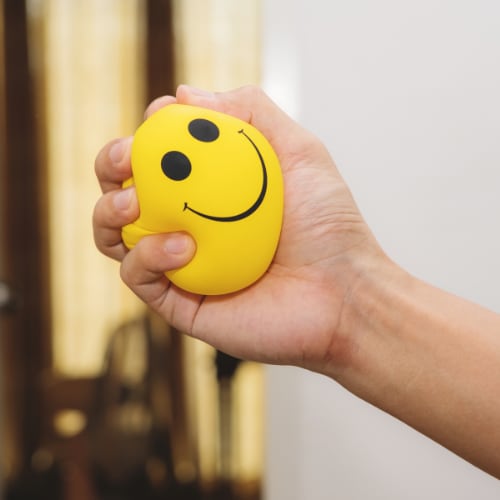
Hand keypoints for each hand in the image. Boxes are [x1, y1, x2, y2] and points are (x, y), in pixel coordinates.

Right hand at [93, 85, 384, 373]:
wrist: (343, 294)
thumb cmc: (329, 225)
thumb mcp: (297, 151)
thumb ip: (251, 113)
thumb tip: (184, 94)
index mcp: (211, 193)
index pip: (160, 160)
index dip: (146, 134)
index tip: (156, 118)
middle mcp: (189, 227)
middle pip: (125, 194)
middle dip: (109, 168)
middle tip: (124, 158)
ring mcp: (181, 267)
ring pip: (116, 237)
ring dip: (109, 213)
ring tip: (133, 203)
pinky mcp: (180, 304)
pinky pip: (139, 278)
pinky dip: (147, 256)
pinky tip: (181, 245)